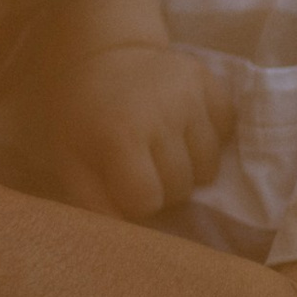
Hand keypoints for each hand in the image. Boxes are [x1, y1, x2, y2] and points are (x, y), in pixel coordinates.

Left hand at [36, 42, 234, 219]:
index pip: (147, 201)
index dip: (134, 200)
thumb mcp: (69, 158)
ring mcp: (191, 97)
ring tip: (161, 148)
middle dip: (161, 186)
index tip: (121, 183)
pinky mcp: (212, 84)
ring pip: (209, 168)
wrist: (101, 51)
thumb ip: (92, 205)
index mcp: (120, 135)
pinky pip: (227, 134)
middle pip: (180, 188)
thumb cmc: (79, 114)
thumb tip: (125, 245)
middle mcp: (161, 114)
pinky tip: (182, 128)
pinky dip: (209, 140)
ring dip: (187, 167)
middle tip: (140, 164)